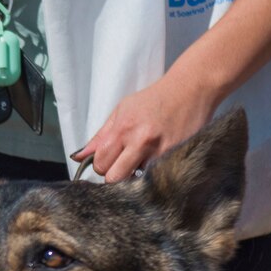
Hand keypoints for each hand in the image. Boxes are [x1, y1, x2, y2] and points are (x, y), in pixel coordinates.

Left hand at [74, 70, 221, 182]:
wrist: (192, 88)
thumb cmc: (155, 99)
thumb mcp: (122, 110)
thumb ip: (100, 136)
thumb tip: (78, 157)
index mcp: (123, 128)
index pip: (100, 164)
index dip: (102, 166)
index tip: (109, 161)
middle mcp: (140, 141)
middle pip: (115, 179)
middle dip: (115, 176)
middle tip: (123, 166)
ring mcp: (160, 151)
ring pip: (136, 182)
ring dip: (136, 177)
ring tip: (142, 162)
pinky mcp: (177, 156)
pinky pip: (157, 178)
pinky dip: (154, 175)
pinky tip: (156, 163)